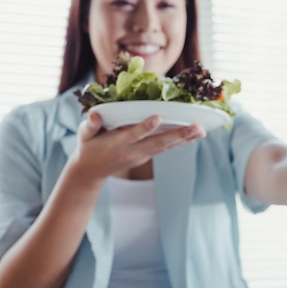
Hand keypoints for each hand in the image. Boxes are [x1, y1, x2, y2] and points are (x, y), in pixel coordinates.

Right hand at [71, 111, 204, 181]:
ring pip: (166, 146)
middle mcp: (133, 151)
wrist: (92, 172)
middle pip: (158, 143)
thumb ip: (90, 125)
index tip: (158, 118)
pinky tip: (196, 135)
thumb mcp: (84, 135)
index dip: (146, 127)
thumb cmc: (88, 147)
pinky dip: (181, 142)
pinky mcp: (147, 155)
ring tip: (202, 130)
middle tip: (197, 127)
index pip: (133, 134)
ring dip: (185, 139)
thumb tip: (94, 115)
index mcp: (117, 143)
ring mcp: (142, 155)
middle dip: (178, 135)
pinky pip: (166, 148)